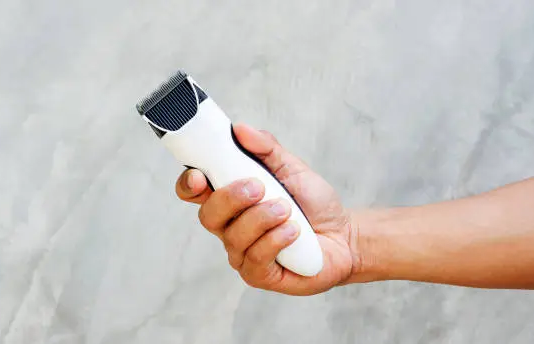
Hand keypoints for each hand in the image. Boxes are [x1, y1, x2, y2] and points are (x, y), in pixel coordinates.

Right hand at [175, 123, 357, 295]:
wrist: (344, 235)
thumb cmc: (313, 203)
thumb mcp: (292, 168)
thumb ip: (266, 148)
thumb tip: (240, 129)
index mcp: (230, 198)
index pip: (194, 193)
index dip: (189, 184)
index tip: (199, 175)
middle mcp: (230, 227)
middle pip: (208, 216)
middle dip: (230, 198)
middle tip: (258, 187)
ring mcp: (242, 253)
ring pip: (233, 237)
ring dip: (261, 218)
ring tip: (287, 209)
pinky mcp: (258, 274)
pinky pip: (255, 258)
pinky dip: (275, 240)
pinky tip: (293, 232)